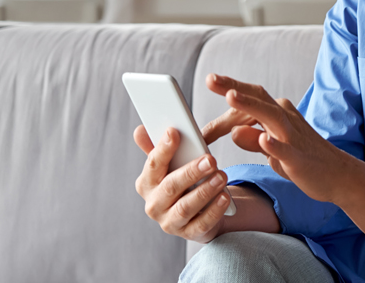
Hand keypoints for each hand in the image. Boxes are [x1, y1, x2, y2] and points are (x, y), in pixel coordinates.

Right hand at [133, 126, 233, 242]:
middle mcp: (154, 205)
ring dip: (204, 191)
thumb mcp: (171, 165)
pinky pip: (201, 224)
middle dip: (191, 172)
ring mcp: (169, 222)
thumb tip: (140, 130)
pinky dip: (214, 211)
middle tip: (210, 159)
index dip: (163, 149)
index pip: (153, 165)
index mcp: (146, 183)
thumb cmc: (182, 182)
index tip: (174, 132)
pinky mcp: (189, 234)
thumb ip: (158, 148)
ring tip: (221, 176)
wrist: (196, 212)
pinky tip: (224, 197)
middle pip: (171, 187)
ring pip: (185, 207)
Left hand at [207, 74, 353, 204]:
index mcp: (278, 114)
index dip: (228, 96)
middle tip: (211, 79)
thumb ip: (253, 139)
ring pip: (271, 116)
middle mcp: (286, 119)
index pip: (250, 101)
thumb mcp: (272, 150)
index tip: (209, 84)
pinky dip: (274, 144)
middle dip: (234, 87)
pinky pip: (285, 149)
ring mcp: (294, 137)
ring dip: (251, 105)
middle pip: (258, 98)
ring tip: (230, 96)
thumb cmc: (304, 160)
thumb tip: (233, 131)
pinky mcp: (299, 158)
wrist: (339, 176)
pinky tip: (262, 139)